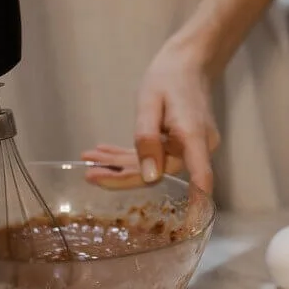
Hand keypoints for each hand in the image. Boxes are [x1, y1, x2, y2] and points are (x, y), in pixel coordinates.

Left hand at [86, 41, 218, 193]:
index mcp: (193, 136)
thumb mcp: (150, 102)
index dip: (196, 205)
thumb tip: (148, 177)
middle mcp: (197, 147)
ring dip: (120, 166)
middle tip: (88, 175)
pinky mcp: (181, 145)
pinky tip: (105, 155)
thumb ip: (147, 138)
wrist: (189, 61)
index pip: (199, 177)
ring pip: (153, 166)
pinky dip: (130, 157)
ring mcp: (190, 148)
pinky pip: (154, 156)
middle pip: (159, 173)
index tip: (188, 227)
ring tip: (89, 161)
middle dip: (122, 176)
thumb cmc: (170, 76)